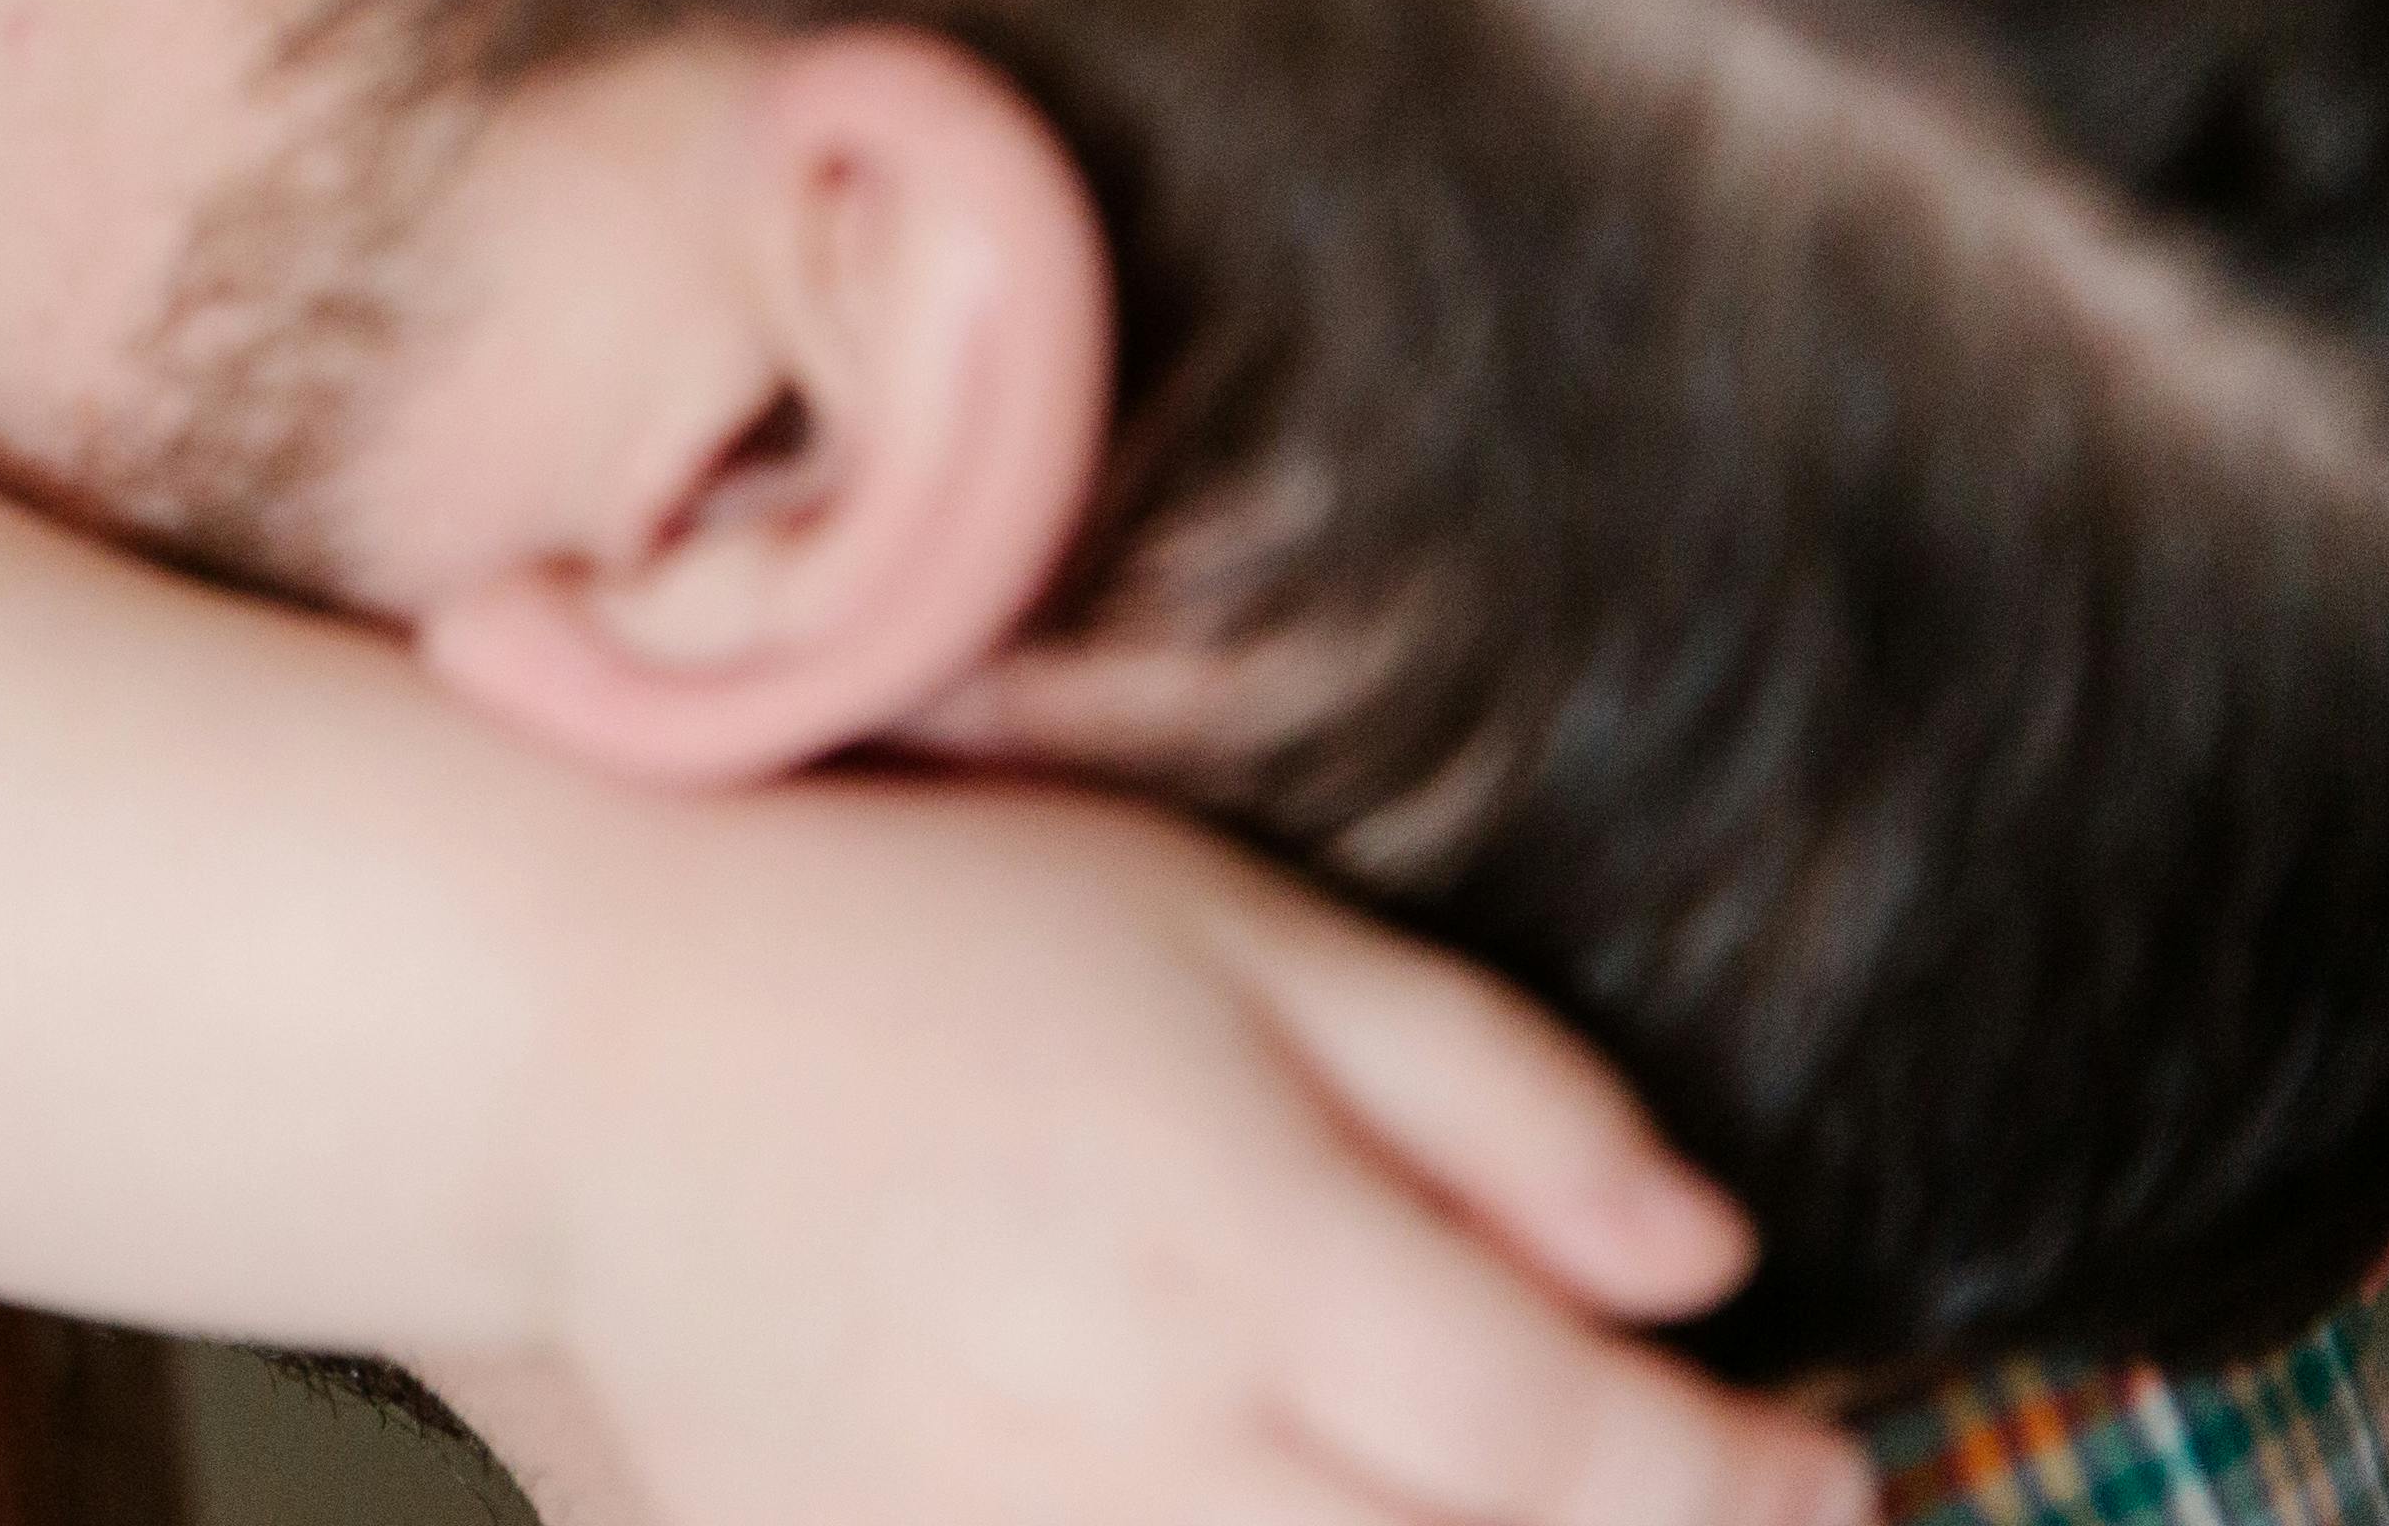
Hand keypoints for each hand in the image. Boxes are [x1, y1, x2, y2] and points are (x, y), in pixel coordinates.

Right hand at [512, 781, 1868, 1525]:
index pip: (1563, 1447)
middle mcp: (1110, 1423)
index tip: (1825, 1475)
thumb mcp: (1220, 923)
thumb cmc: (907, 937)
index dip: (1740, 1487)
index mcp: (1220, 1230)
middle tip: (1665, 1517)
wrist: (563, 1028)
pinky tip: (1235, 1514)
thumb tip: (1704, 1267)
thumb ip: (1485, 1092)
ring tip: (1455, 1505)